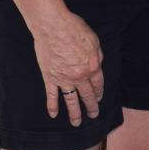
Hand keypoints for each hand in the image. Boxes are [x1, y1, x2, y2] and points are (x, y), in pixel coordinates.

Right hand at [31, 9, 104, 125]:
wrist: (54, 27)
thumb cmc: (75, 29)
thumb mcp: (94, 41)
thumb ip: (97, 56)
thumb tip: (96, 65)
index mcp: (92, 67)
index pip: (98, 84)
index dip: (99, 92)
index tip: (99, 98)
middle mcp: (79, 76)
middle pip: (87, 95)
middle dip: (91, 106)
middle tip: (93, 115)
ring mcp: (64, 79)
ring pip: (71, 100)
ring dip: (74, 113)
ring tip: (77, 123)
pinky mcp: (49, 78)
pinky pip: (51, 95)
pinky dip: (52, 106)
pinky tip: (54, 115)